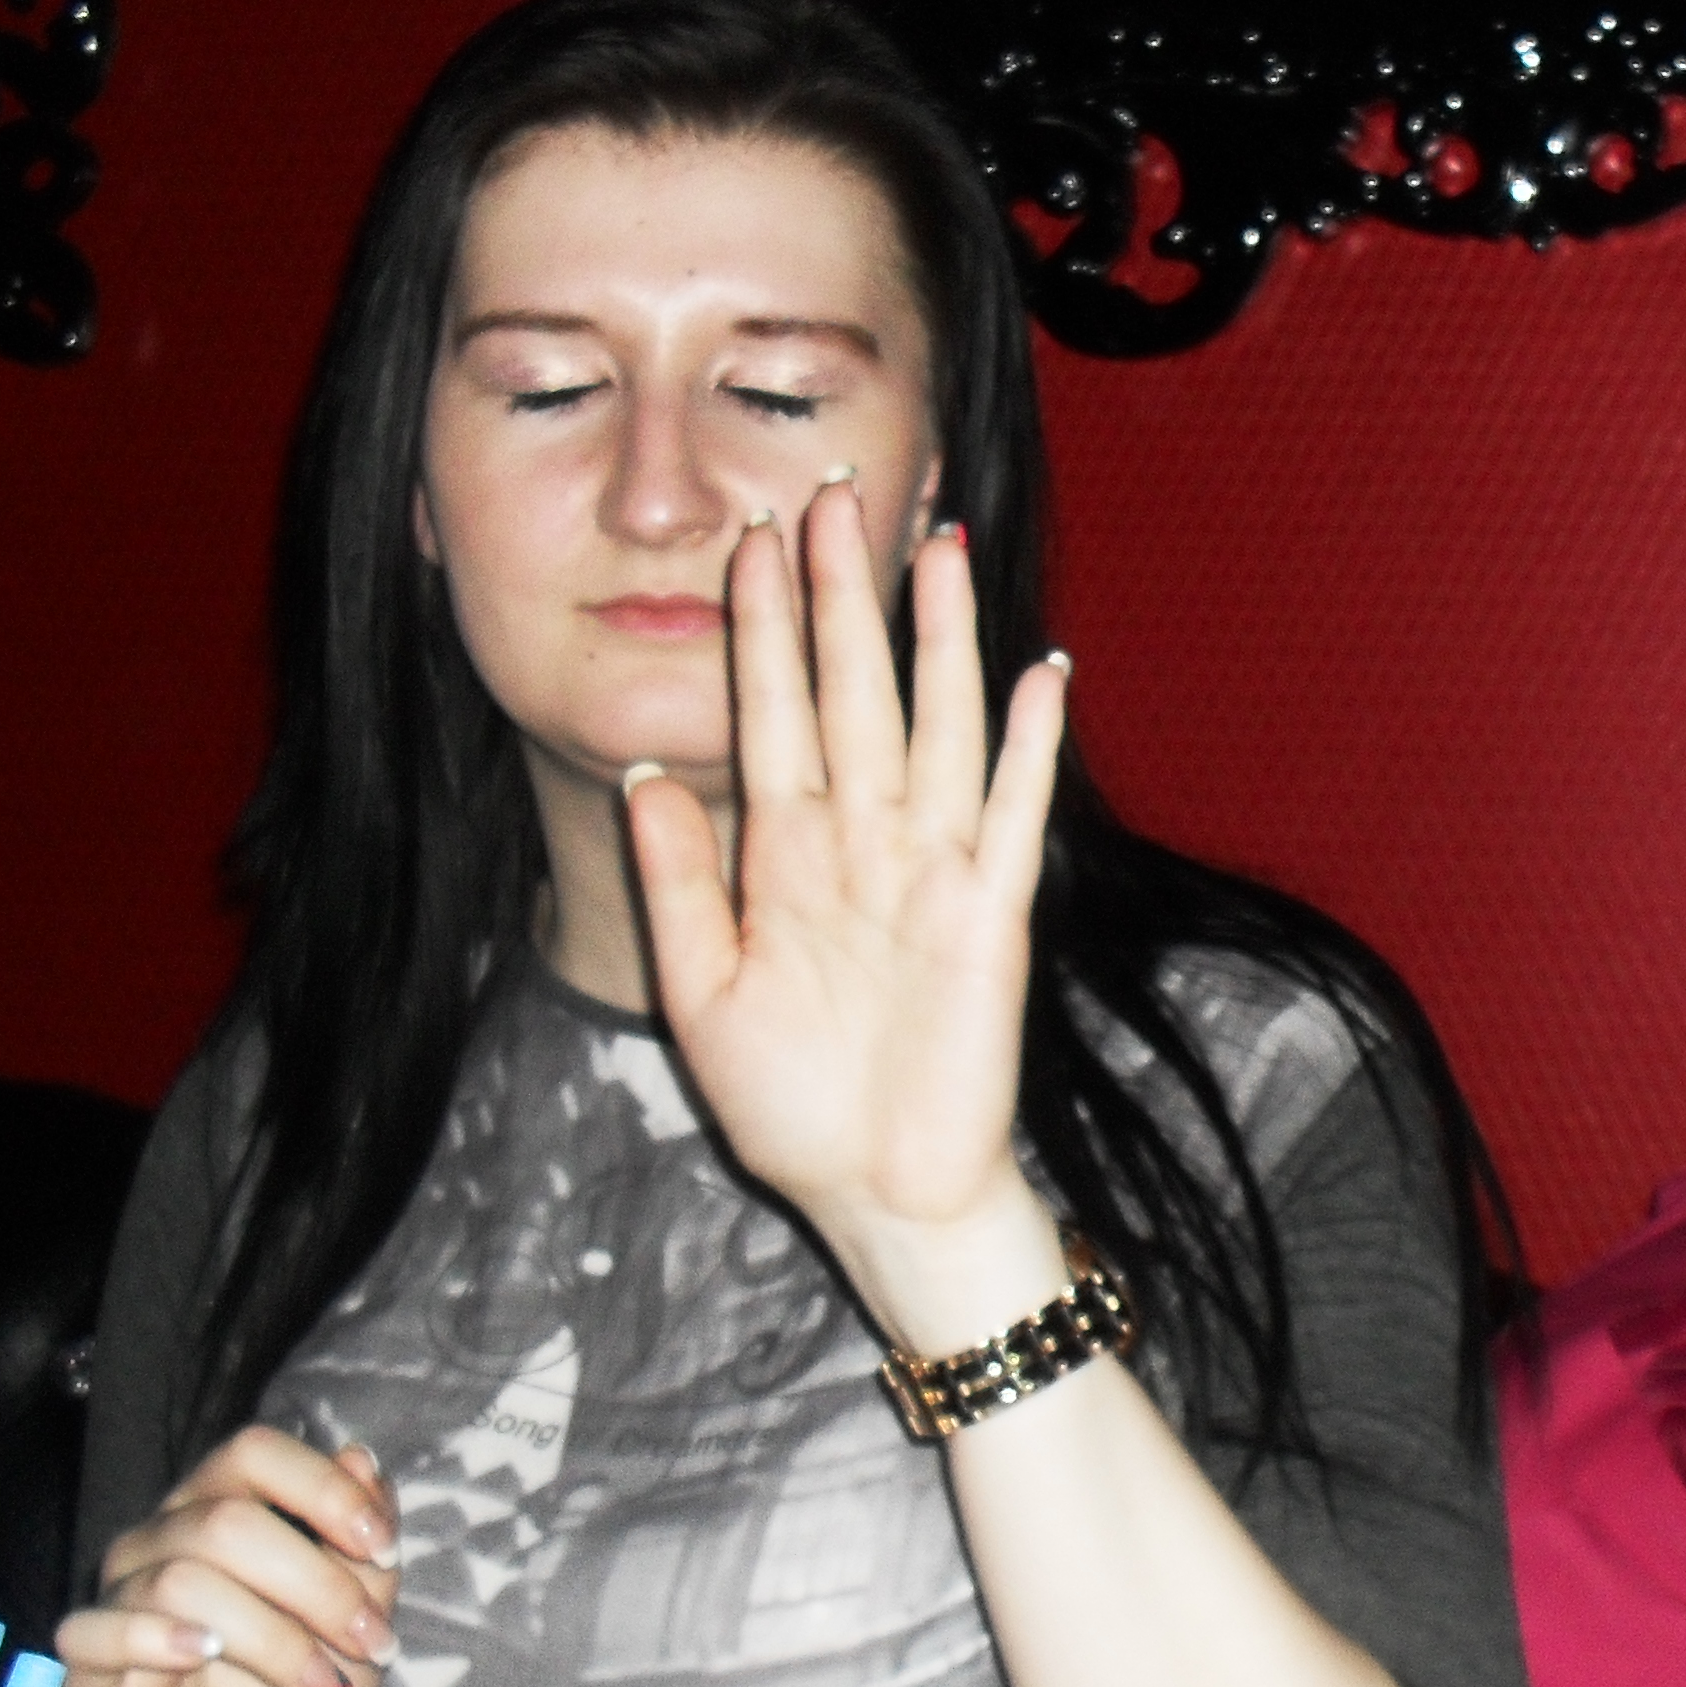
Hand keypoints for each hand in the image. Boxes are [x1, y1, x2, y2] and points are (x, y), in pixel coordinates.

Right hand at [57, 1427, 397, 1686]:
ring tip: (322, 1685)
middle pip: (226, 1518)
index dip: (321, 1491)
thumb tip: (361, 1458)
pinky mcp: (86, 1671)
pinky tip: (205, 1656)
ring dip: (273, 1635)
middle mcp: (161, 1542)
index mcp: (223, 1512)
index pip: (253, 1454)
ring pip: (181, 1577)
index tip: (383, 1550)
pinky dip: (156, 1638)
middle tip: (370, 1642)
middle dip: (317, 1583)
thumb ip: (362, 1544)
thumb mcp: (360, 1619)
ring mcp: (118, 1602)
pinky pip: (97, 1631)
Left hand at [625, 480, 1067, 1294]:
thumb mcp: (701, 993)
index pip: (775, 711)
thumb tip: (647, 775)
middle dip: (844, 594)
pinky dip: (1026, 750)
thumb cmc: (793, 1105)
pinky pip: (1011, 817)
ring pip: (936, 728)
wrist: (877, 1195)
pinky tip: (1038, 678)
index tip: (752, 536)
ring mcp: (933, 872)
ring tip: (934, 549)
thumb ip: (681, 883)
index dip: (765, 626)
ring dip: (937, 641)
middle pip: (856, 692)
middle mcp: (865, 842)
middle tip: (837, 492)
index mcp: (789, 854)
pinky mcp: (989, 917)